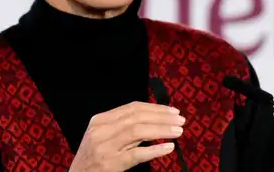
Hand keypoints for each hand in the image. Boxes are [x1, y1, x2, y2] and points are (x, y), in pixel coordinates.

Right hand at [68, 101, 185, 171]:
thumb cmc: (93, 157)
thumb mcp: (102, 136)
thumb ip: (122, 127)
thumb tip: (154, 119)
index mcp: (100, 120)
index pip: (132, 108)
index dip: (155, 108)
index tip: (172, 111)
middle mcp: (102, 131)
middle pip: (137, 118)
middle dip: (162, 117)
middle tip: (180, 119)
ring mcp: (106, 148)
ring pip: (138, 132)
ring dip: (161, 130)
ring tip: (178, 131)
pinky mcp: (112, 164)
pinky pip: (137, 154)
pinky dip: (154, 150)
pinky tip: (168, 148)